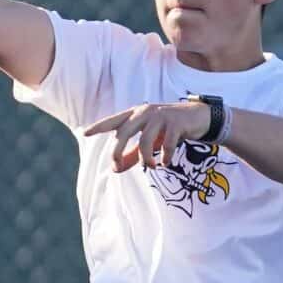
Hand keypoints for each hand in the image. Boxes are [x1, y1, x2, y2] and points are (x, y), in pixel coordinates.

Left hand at [84, 101, 211, 172]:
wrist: (197, 118)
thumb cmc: (168, 129)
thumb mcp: (149, 141)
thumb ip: (131, 155)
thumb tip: (115, 170)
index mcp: (136, 114)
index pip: (114, 120)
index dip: (99, 126)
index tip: (85, 133)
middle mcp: (145, 112)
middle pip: (124, 132)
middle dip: (117, 151)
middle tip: (115, 167)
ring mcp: (160, 116)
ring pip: (144, 141)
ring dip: (146, 158)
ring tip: (152, 166)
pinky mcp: (175, 123)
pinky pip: (166, 145)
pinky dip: (164, 157)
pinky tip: (166, 162)